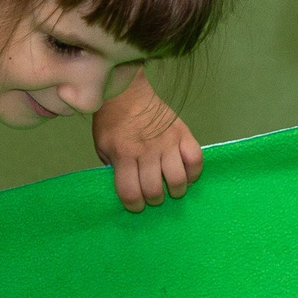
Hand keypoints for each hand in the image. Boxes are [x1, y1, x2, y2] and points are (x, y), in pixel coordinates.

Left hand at [91, 78, 204, 211]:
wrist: (126, 92)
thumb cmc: (111, 121)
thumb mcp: (102, 147)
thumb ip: (113, 168)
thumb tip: (129, 187)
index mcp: (123, 155)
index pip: (130, 193)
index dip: (134, 206)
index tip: (136, 205)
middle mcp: (146, 151)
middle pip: (155, 190)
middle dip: (154, 199)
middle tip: (153, 195)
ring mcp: (167, 142)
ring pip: (177, 179)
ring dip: (175, 190)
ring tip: (172, 187)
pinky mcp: (182, 133)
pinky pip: (196, 159)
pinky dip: (193, 172)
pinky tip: (186, 174)